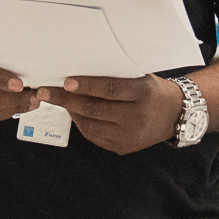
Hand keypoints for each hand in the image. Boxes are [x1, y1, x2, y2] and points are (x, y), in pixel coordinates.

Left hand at [41, 72, 183, 154]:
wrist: (175, 115)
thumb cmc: (151, 90)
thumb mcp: (140, 77)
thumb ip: (115, 76)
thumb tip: (78, 71)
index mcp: (143, 94)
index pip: (110, 89)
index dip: (86, 85)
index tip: (65, 81)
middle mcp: (136, 117)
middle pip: (95, 109)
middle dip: (66, 100)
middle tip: (44, 92)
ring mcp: (129, 136)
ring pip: (90, 124)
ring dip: (70, 111)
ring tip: (56, 99)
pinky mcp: (123, 148)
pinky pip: (94, 136)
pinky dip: (81, 123)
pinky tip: (74, 112)